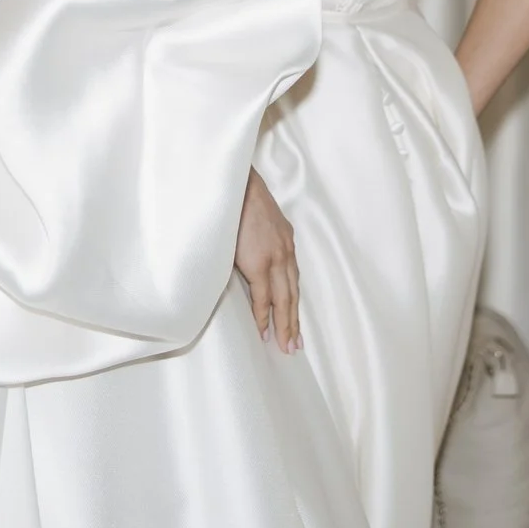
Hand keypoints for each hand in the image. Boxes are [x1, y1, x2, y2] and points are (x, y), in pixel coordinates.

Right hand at [233, 170, 299, 353]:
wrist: (233, 182)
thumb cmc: (236, 196)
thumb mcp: (256, 217)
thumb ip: (258, 237)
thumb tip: (249, 250)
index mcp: (284, 240)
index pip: (292, 278)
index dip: (292, 302)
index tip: (294, 321)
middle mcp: (284, 251)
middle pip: (293, 294)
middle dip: (294, 321)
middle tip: (295, 345)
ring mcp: (273, 258)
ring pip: (284, 300)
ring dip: (285, 324)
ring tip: (286, 345)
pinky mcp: (258, 263)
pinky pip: (263, 296)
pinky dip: (265, 315)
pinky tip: (266, 331)